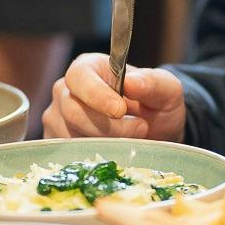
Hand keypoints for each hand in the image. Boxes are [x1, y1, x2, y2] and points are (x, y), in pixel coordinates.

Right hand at [42, 53, 186, 140]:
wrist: (156, 132)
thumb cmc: (156, 104)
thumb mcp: (166, 89)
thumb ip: (151, 82)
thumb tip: (131, 83)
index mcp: (88, 68)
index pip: (79, 77)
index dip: (96, 94)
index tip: (120, 110)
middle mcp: (66, 91)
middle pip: (72, 111)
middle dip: (108, 126)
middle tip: (140, 129)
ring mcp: (58, 118)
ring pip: (71, 136)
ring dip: (105, 143)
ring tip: (134, 139)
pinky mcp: (60, 143)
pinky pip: (69, 154)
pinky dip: (95, 156)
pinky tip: (116, 151)